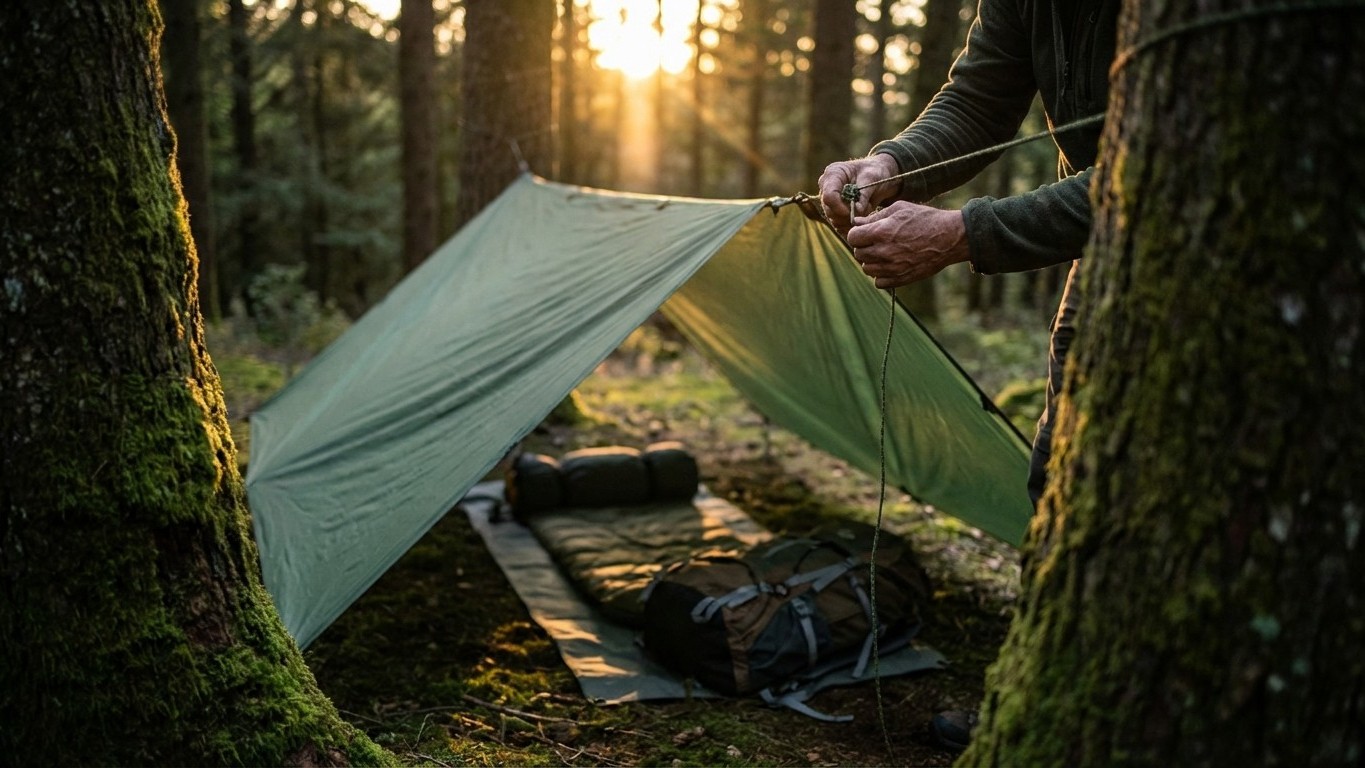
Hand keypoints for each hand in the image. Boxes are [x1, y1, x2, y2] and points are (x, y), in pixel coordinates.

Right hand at [817, 154, 899, 233]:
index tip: (854, 211)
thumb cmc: (874, 172)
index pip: (828, 195)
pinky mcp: (834, 213)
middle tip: (866, 207)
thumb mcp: (872, 178)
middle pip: (829, 210)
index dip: (839, 206)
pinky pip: (840, 226)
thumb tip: (857, 211)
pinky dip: (852, 224)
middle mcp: (826, 188)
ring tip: (866, 208)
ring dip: (852, 219)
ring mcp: (829, 202)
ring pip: (835, 220)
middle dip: (848, 214)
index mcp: (833, 174)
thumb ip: (863, 194)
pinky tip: (863, 215)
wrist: (878, 177)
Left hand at [846, 202, 969, 288]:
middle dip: (864, 247)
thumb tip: (856, 222)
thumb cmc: (926, 219)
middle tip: (876, 242)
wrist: (950, 238)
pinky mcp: (901, 279)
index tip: (865, 233)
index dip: (857, 234)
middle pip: (858, 254)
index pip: (852, 237)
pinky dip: (881, 275)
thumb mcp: (900, 209)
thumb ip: (875, 216)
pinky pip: (879, 282)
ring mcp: (892, 268)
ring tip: (884, 253)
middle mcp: (884, 251)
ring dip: (871, 261)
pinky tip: (891, 265)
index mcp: (881, 232)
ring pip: (866, 269)